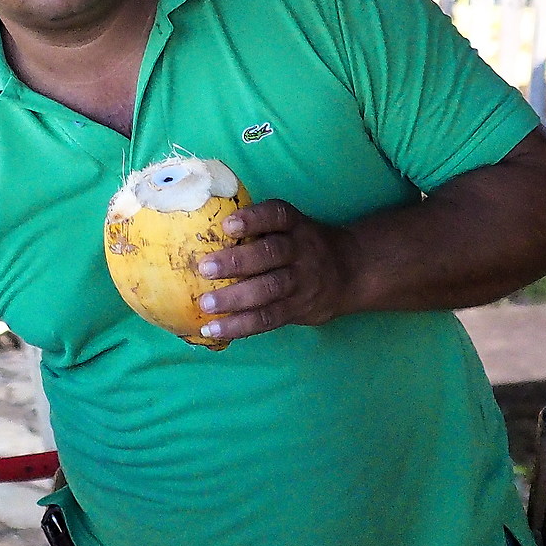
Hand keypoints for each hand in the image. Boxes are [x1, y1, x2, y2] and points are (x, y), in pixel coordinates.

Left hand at [193, 200, 358, 344]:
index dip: (253, 219)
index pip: (276, 215)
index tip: (227, 224)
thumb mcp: (289, 226)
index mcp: (294, 224)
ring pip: (270, 290)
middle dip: (238, 262)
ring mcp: (301, 282)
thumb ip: (258, 226)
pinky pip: (269, 318)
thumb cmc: (299, 244)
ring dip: (235, 299)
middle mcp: (301, 250)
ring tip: (206, 305)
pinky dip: (240, 326)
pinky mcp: (298, 309)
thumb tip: (197, 225)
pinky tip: (214, 329)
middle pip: (272, 254)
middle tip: (205, 268)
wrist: (348, 271)